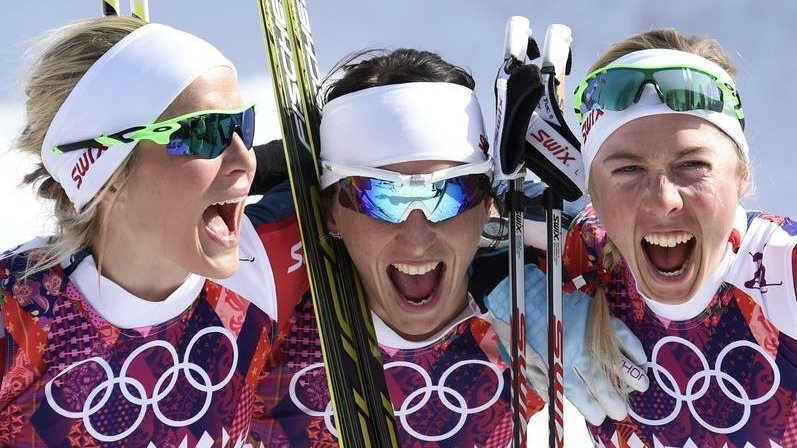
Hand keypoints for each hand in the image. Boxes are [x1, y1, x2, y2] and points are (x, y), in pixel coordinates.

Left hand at [484, 264, 648, 424]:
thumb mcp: (525, 362)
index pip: (580, 395)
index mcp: (557, 366)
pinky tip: (641, 359)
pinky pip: (621, 334)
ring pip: (617, 361)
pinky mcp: (596, 316)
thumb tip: (561, 401)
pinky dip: (634, 347)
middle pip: (602, 384)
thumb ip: (544, 382)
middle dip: (615, 401)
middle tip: (621, 410)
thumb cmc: (521, 331)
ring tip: (640, 386)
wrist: (524, 294)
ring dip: (632, 376)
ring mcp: (589, 334)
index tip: (599, 417)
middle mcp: (576, 352)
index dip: (592, 409)